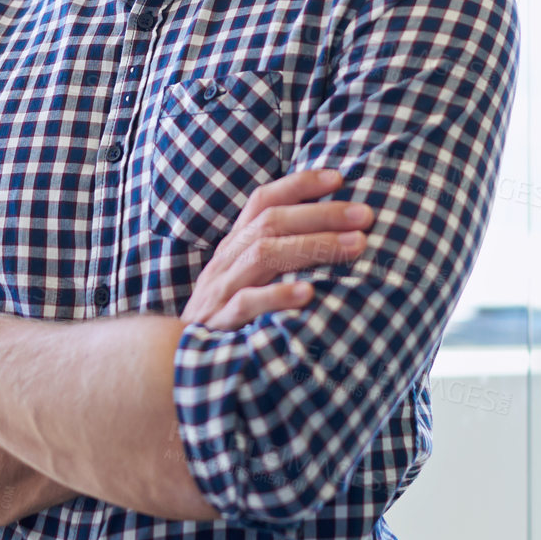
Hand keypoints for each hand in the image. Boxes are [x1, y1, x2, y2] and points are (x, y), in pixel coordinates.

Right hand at [180, 168, 372, 330]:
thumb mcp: (245, 279)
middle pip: (271, 223)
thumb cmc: (227, 316)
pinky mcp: (220, 323)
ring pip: (264, 255)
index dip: (298, 184)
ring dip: (312, 246)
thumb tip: (332, 236)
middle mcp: (227, 261)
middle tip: (365, 214)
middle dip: (321, 214)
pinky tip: (310, 293)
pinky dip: (278, 296)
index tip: (339, 178)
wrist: (175, 361)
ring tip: (355, 246)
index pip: (262, 202)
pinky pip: (247, 303)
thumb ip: (276, 256)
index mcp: (234, 247)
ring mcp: (221, 290)